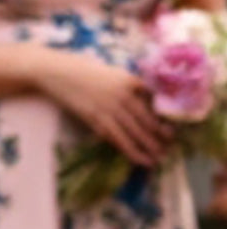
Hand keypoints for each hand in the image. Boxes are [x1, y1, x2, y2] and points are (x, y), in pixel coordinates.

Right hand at [34, 49, 174, 167]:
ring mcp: (109, 108)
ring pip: (134, 132)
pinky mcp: (95, 118)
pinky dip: (129, 150)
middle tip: (170, 149)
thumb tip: (144, 101)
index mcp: (129, 80)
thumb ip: (128, 86)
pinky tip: (138, 158)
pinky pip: (116, 138)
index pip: (153, 102)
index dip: (163, 118)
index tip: (172, 129)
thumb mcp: (111, 73)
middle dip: (159, 136)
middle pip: (147, 120)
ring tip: (158, 159)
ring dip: (148, 147)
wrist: (57, 72)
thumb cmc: (82, 70)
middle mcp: (123, 95)